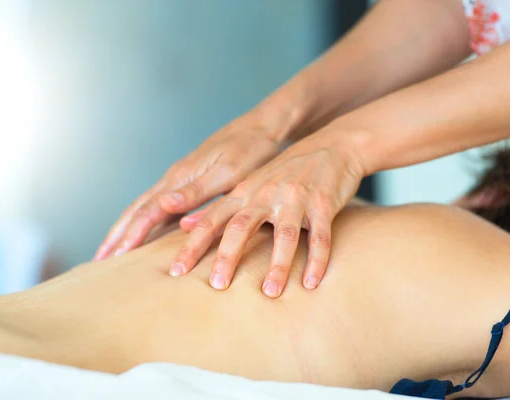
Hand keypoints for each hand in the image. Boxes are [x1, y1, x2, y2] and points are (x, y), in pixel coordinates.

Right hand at [94, 115, 281, 259]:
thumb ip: (196, 192)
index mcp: (180, 179)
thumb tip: (162, 206)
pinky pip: (158, 204)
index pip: (146, 213)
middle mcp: (174, 179)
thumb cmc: (250, 151)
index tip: (112, 260)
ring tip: (112, 250)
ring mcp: (179, 179)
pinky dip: (144, 221)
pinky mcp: (189, 180)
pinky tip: (146, 231)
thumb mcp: (227, 173)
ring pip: (143, 207)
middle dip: (116, 236)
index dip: (129, 238)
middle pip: (135, 211)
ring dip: (126, 229)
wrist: (263, 126)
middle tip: (97, 261)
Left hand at [170, 131, 364, 297]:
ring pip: (283, 234)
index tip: (176, 272)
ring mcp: (295, 199)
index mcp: (245, 193)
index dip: (193, 245)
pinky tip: (311, 283)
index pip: (212, 220)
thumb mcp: (249, 185)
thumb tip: (185, 226)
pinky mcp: (323, 205)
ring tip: (270, 293)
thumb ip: (219, 207)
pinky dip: (316, 260)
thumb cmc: (287, 173)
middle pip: (241, 226)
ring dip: (277, 265)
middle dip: (227, 256)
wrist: (332, 146)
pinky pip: (319, 236)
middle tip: (217, 286)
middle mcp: (266, 194)